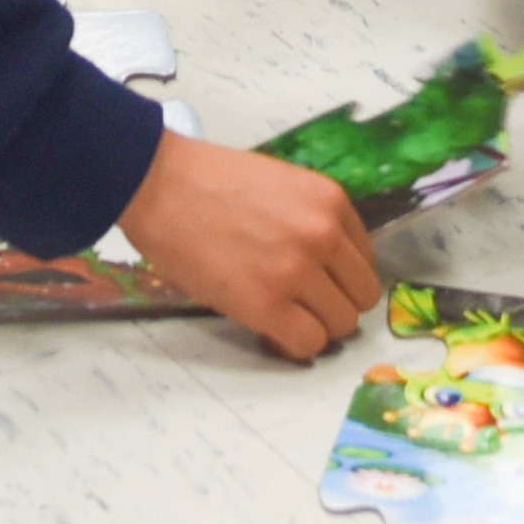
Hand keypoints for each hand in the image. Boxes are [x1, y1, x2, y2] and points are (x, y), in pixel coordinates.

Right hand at [114, 133, 376, 357]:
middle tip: (301, 303)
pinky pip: (307, 343)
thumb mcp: (281, 185)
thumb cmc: (209, 180)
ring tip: (281, 314)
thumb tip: (325, 268)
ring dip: (315, 325)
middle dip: (334, 304)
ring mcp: (297, 271)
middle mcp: (323, 236)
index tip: (317, 282)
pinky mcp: (266, 304)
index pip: (365, 260)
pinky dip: (292, 343)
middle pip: (361, 296)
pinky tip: (270, 327)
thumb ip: (311, 220)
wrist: (159, 184)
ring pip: (340, 325)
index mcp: (330, 201)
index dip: (340, 276)